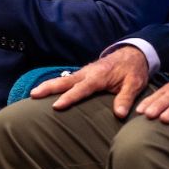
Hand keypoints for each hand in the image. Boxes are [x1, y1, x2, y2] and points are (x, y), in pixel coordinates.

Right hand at [30, 47, 150, 117]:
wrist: (134, 54)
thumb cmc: (134, 70)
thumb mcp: (134, 84)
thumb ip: (126, 98)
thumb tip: (119, 114)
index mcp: (99, 76)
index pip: (81, 89)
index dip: (69, 98)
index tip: (56, 106)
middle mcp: (88, 73)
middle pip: (65, 81)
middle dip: (49, 87)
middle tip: (33, 95)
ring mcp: (84, 72)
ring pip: (63, 79)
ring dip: (48, 85)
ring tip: (33, 94)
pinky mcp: (84, 74)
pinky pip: (67, 79)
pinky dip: (55, 84)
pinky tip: (46, 92)